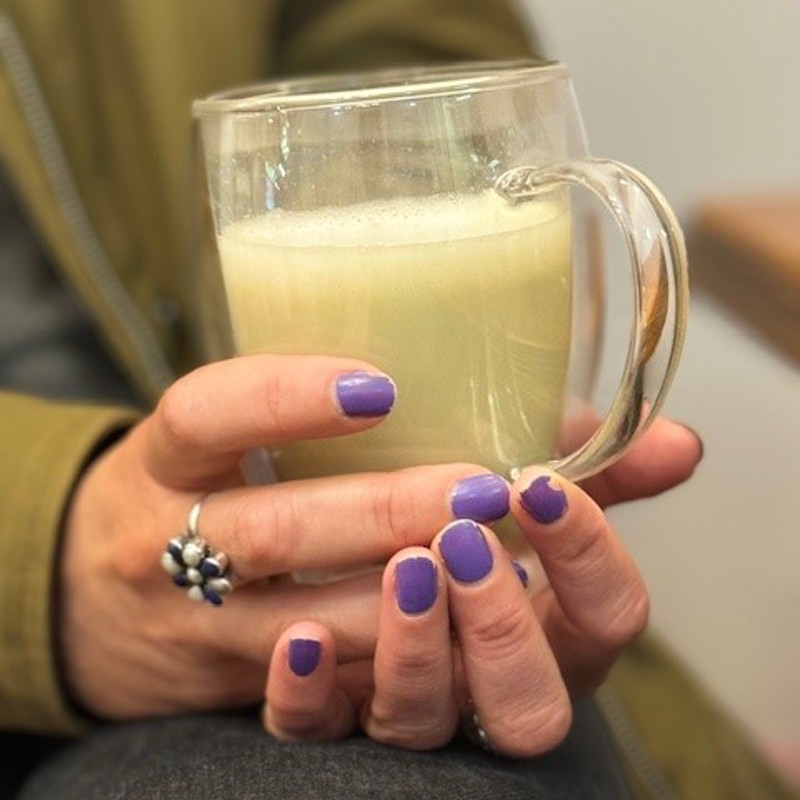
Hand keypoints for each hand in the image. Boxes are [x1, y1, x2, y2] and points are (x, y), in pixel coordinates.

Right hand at [58, 354, 510, 718]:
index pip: (205, 415)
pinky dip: (388, 659)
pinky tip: (455, 634)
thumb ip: (269, 406)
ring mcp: (197, 627)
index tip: (380, 387)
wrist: (81, 607)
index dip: (287, 398)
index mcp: (158, 462)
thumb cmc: (168, 495)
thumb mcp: (192, 441)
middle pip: (275, 530)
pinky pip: (317, 688)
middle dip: (385, 510)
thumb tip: (401, 365)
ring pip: (303, 621)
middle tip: (479, 489)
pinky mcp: (233, 685)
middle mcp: (164, 546)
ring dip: (404, 597)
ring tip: (493, 560)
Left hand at [262, 420, 701, 755]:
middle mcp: (489, 681)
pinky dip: (309, 695)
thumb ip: (602, 467)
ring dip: (416, 651)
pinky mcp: (331, 711)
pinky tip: (300, 641)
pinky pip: (321, 731)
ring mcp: (411, 705)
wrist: (365, 540)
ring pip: (427, 722)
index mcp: (554, 628)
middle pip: (531, 705)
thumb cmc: (468, 510)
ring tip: (401, 569)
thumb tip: (682, 443)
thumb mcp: (531, 482)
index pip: (608, 619)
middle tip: (464, 540)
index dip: (588, 557)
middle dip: (504, 625)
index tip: (537, 484)